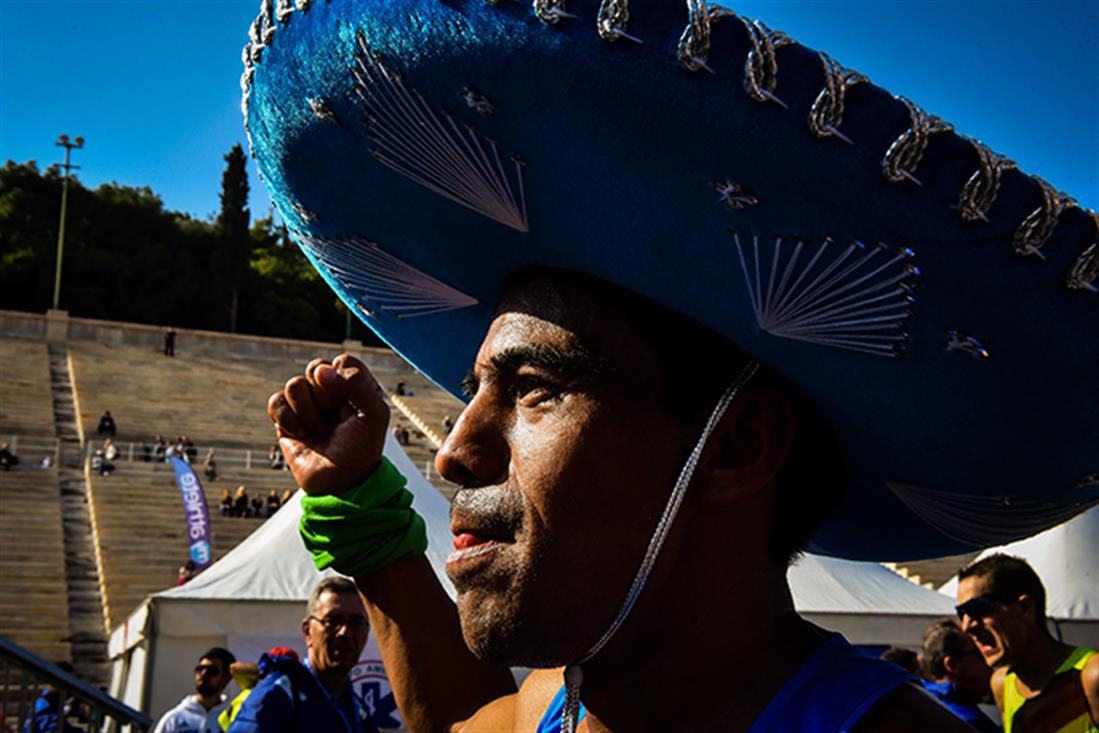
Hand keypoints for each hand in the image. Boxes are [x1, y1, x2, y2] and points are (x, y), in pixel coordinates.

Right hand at [267, 354, 389, 495]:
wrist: (340, 483)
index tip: (351, 404)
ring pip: (294, 385)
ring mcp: (306, 404)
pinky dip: (288, 419)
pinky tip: (302, 434)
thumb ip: (357, 384)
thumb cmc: (362, 449)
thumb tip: (320, 371)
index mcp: (354, 385)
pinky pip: (275, 401)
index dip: (344, 379)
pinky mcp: (285, 419)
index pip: (343, 361)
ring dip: (308, 412)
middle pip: (315, 368)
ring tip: (320, 430)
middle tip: (335, 418)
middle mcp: (329, 391)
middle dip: (325, 397)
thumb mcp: (375, 415)